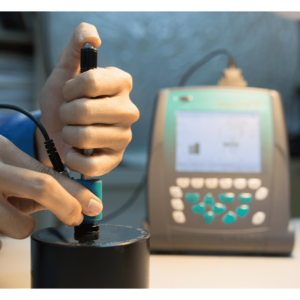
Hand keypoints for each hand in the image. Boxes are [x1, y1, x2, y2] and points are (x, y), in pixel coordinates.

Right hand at [0, 135, 102, 238]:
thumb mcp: (6, 164)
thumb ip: (32, 181)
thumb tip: (68, 200)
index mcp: (3, 153)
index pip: (50, 173)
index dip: (77, 191)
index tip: (95, 204)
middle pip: (42, 187)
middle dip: (67, 206)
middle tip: (77, 217)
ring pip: (20, 225)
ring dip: (24, 225)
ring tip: (10, 213)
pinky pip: (2, 235)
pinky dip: (8, 228)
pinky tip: (1, 213)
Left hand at [35, 23, 138, 175]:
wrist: (58, 133)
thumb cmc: (64, 103)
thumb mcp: (66, 71)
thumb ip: (77, 45)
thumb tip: (93, 36)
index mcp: (121, 84)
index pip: (90, 81)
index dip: (69, 89)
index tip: (69, 93)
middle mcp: (129, 110)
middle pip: (84, 110)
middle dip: (66, 114)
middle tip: (69, 115)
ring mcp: (125, 136)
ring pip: (84, 137)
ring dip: (68, 135)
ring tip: (74, 132)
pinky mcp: (117, 159)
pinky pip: (90, 164)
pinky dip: (74, 159)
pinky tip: (77, 151)